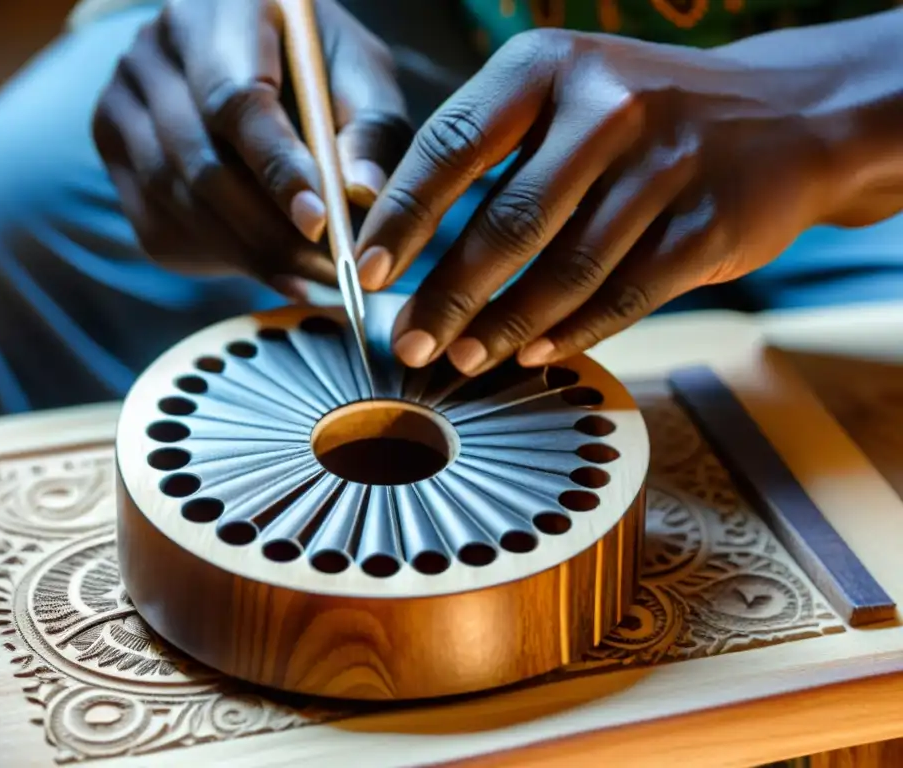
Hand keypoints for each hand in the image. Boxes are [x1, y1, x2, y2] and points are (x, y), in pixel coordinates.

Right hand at [92, 0, 410, 298]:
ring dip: (248, 254)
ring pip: (177, 202)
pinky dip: (218, 259)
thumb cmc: (317, 69)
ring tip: (310, 282)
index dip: (277, 169)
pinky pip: (158, 227)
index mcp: (216, 10)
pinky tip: (269, 269)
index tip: (319, 222)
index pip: (236, 99)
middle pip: (200, 161)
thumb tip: (363, 194)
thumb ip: (369, 131)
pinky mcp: (114, 155)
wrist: (249, 61)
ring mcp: (121, 103)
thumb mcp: (360, 79)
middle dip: (268, 231)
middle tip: (327, 275)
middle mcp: (153, 52)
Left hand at [354, 29, 847, 372]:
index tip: (365, 274)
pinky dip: (571, 333)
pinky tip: (532, 354)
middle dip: (447, 295)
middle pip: (507, 221)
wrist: (787, 113)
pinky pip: (624, 295)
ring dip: (504, 327)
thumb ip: (493, 151)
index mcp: (549, 65)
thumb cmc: (644, 115)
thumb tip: (409, 243)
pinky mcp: (709, 224)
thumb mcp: (566, 94)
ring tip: (460, 360)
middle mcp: (608, 105)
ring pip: (565, 270)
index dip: (402, 217)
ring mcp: (666, 165)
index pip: (452, 145)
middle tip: (408, 345)